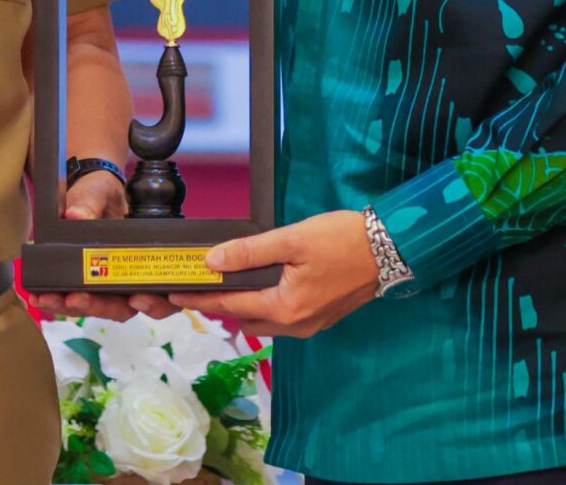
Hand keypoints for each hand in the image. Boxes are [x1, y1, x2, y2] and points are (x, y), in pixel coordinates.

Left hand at [22, 168, 180, 322]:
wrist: (86, 192)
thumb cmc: (103, 193)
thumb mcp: (99, 192)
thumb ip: (91, 203)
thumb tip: (76, 215)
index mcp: (145, 256)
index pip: (158, 289)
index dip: (154, 302)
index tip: (136, 298)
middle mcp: (129, 276)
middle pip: (126, 307)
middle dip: (100, 307)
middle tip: (76, 299)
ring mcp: (107, 284)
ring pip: (98, 308)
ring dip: (74, 308)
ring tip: (49, 299)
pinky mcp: (85, 284)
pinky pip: (76, 300)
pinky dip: (58, 301)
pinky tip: (38, 297)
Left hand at [167, 210, 381, 337]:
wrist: (391, 248)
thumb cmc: (343, 240)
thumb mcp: (293, 239)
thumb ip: (250, 251)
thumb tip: (213, 260)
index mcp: (285, 308)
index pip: (230, 305)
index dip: (201, 298)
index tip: (174, 295)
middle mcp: (296, 325)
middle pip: (245, 318)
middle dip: (221, 304)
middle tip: (198, 285)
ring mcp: (311, 324)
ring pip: (264, 321)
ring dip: (244, 306)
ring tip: (225, 286)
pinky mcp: (321, 316)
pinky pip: (282, 317)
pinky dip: (265, 305)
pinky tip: (262, 288)